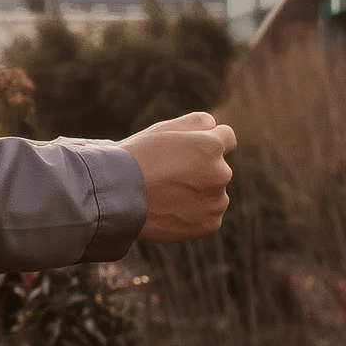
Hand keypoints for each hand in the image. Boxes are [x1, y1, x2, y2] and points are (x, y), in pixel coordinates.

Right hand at [124, 109, 234, 243]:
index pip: (227, 138)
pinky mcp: (209, 224)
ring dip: (200, 192)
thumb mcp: (164, 129)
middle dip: (202, 169)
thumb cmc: (138, 158)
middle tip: (170, 174)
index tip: (191, 150)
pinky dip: (195, 214)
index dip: (208, 141)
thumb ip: (195, 122)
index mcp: (212, 146)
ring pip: (214, 193)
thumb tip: (213, 126)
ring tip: (168, 195)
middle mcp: (221, 173)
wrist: (118, 196)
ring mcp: (217, 201)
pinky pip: (209, 215)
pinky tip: (171, 210)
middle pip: (219, 168)